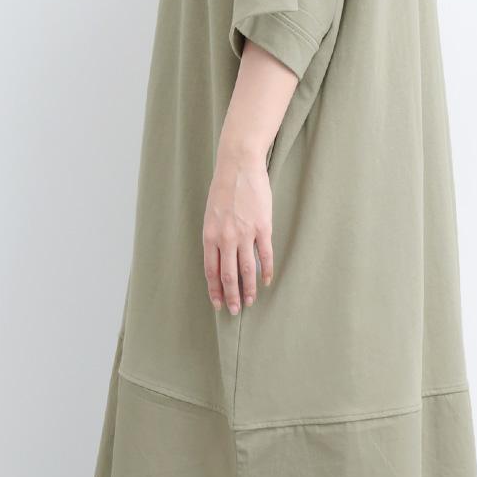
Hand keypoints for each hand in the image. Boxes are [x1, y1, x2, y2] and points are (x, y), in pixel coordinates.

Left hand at [203, 148, 274, 314]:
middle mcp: (226, 238)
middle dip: (231, 296)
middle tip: (234, 310)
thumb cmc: (223, 188)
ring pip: (247, 270)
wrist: (239, 166)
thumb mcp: (211, 214)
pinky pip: (265, 255)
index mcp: (210, 235)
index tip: (217, 303)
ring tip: (249, 302)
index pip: (211, 270)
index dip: (214, 289)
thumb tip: (220, 258)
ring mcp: (245, 234)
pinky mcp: (263, 228)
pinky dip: (266, 271)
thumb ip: (215, 237)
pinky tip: (266, 281)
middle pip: (228, 275)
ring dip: (248, 289)